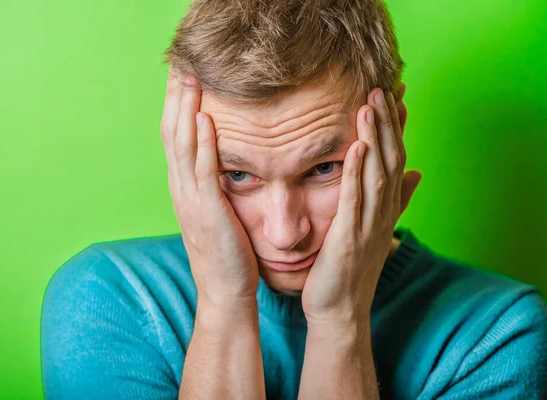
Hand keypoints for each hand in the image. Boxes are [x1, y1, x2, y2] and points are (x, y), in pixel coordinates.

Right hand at [160, 69, 259, 307]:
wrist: (225, 290)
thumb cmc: (226, 251)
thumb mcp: (215, 211)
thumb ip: (212, 184)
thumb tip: (220, 159)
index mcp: (184, 188)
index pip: (175, 137)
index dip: (177, 105)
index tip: (184, 76)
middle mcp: (181, 189)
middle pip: (172, 133)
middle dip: (176, 97)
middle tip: (181, 65)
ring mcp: (191, 200)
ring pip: (183, 146)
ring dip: (185, 110)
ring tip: (190, 79)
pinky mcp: (208, 211)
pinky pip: (203, 170)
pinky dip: (202, 142)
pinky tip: (204, 118)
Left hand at [301, 85, 422, 325]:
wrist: (339, 309)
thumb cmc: (349, 269)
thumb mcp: (373, 229)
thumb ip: (394, 200)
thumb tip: (416, 173)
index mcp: (385, 209)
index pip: (395, 160)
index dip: (396, 128)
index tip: (392, 97)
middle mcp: (382, 214)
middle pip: (390, 160)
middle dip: (386, 124)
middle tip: (380, 88)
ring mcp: (368, 226)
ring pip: (377, 175)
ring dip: (374, 139)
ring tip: (369, 107)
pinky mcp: (349, 239)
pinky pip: (355, 201)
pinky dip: (356, 173)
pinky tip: (355, 147)